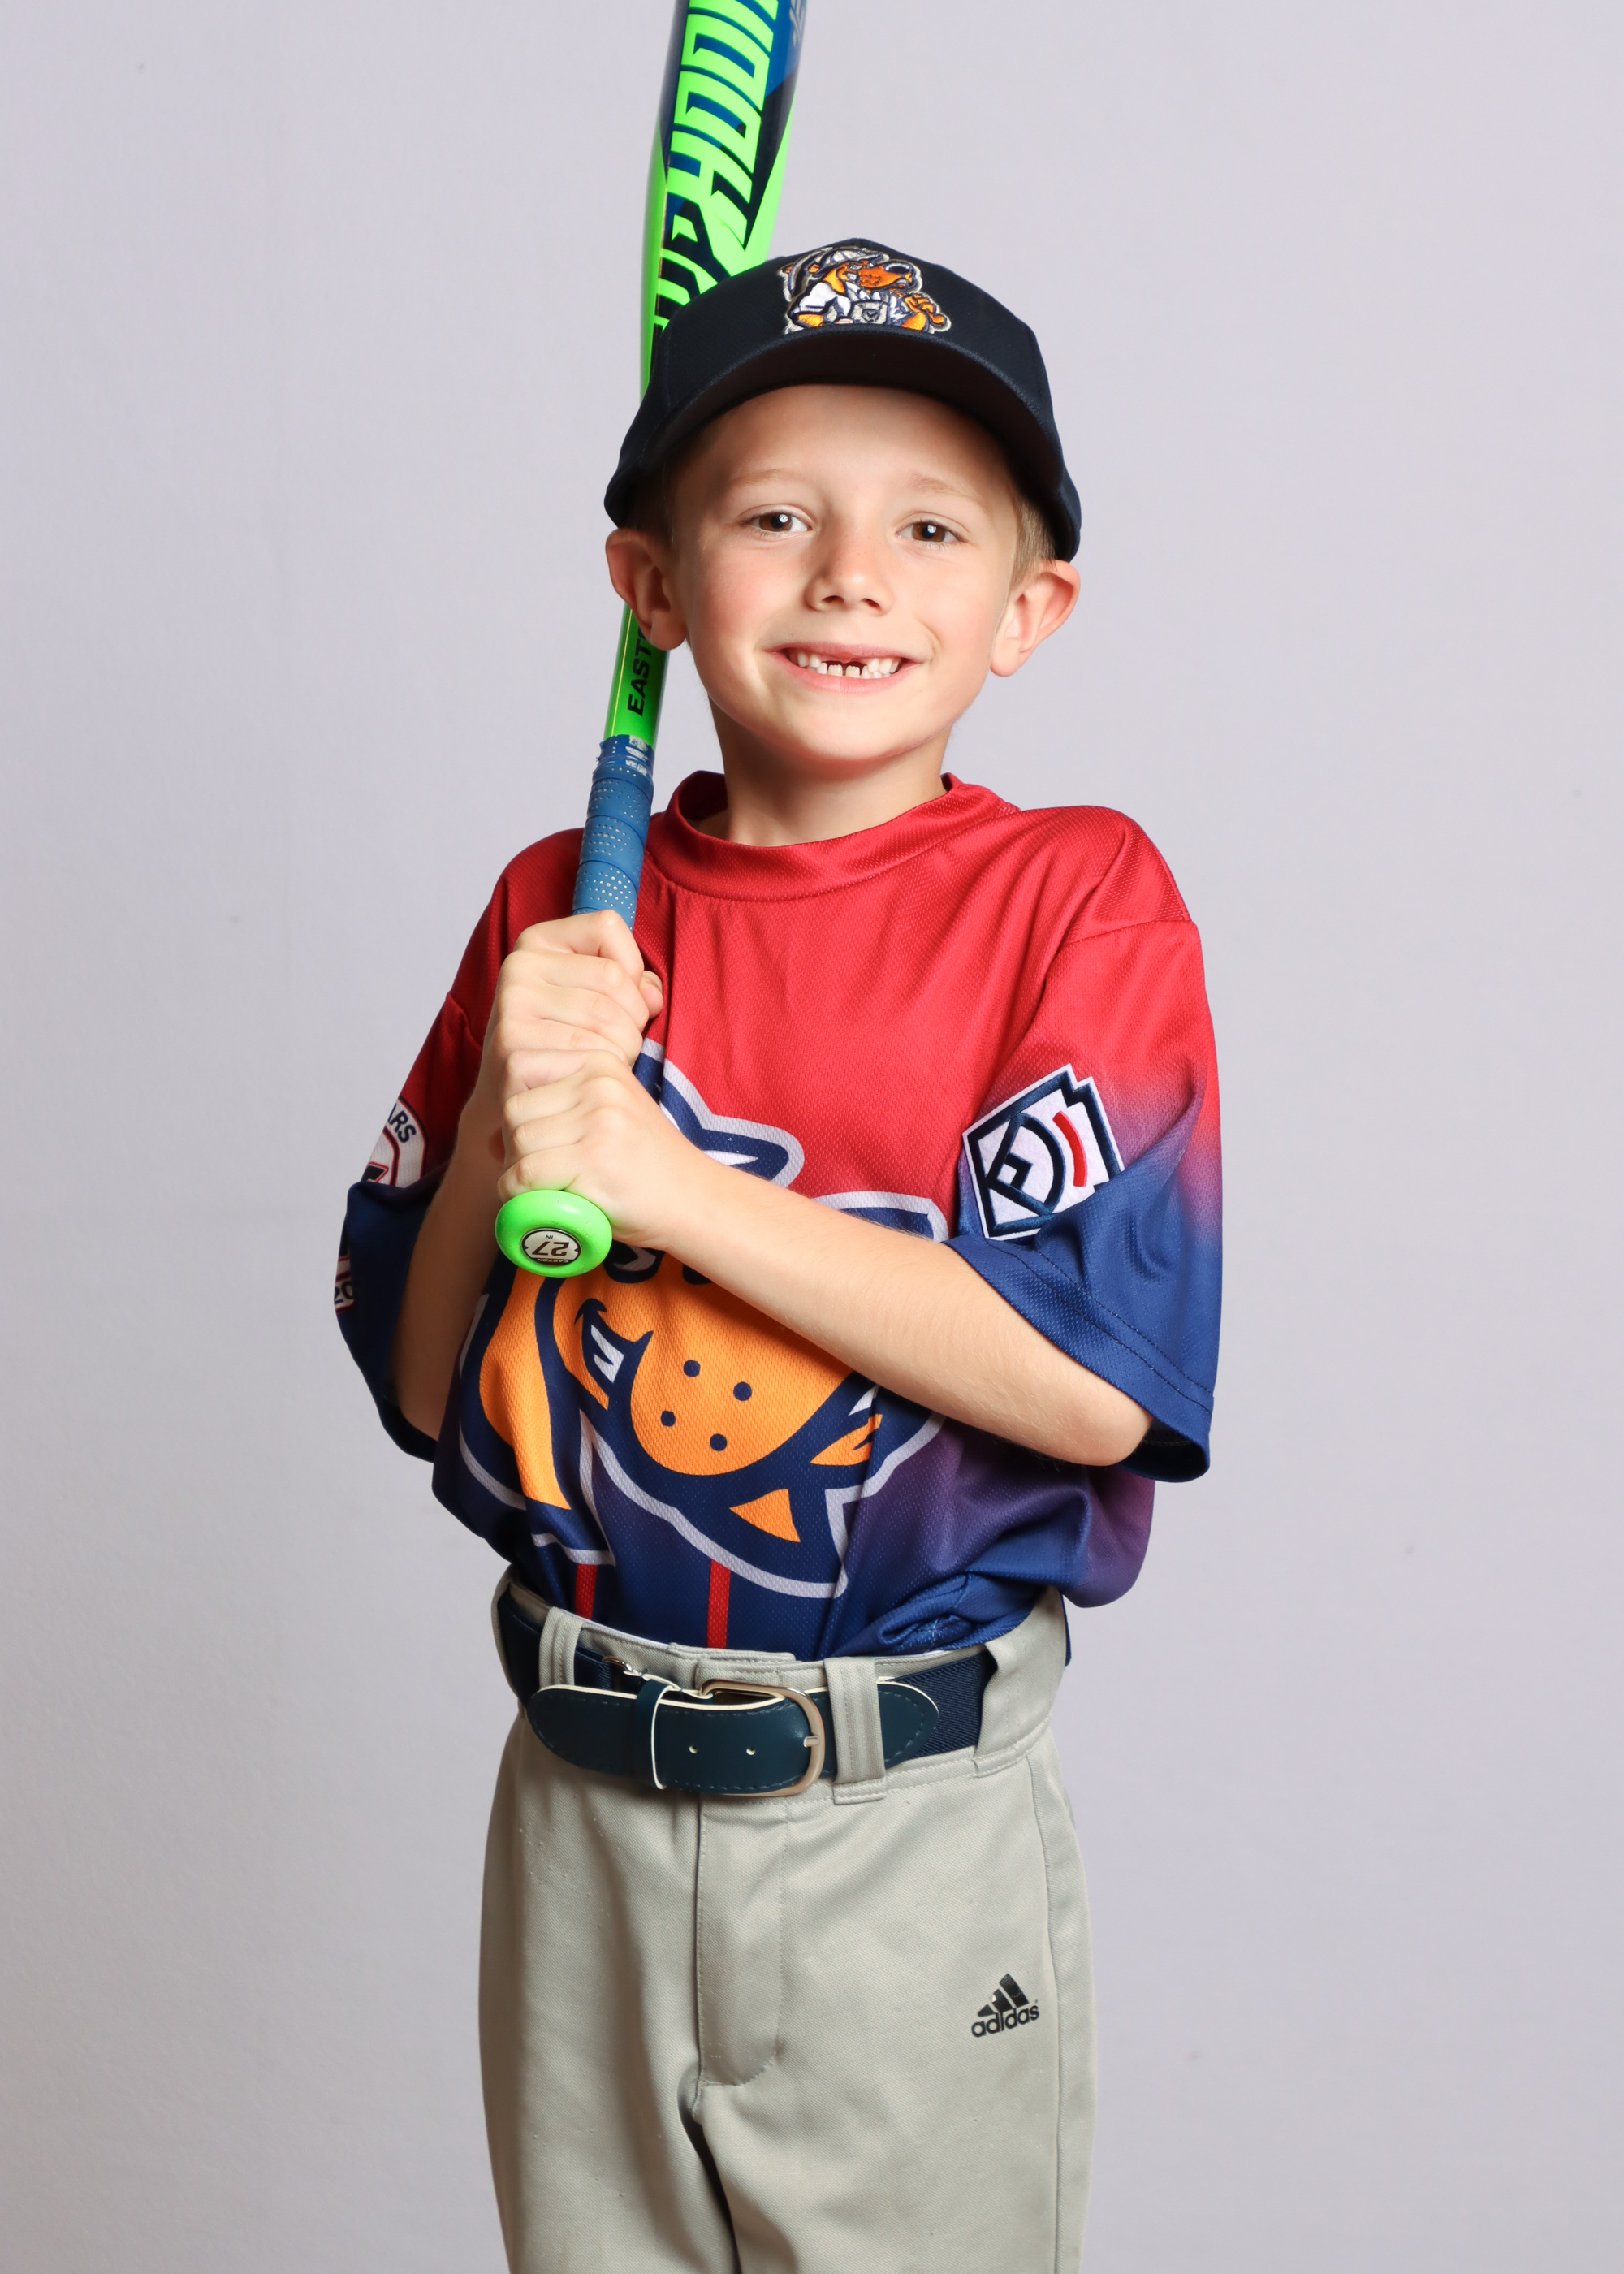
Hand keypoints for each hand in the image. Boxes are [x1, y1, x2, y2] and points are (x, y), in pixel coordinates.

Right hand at [460, 911, 662, 1170]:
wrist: (520, 1101)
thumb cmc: (566, 1043)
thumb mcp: (593, 996)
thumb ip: (632, 982)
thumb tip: (651, 994)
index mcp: (536, 942)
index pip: (606, 926)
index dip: (630, 966)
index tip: (619, 998)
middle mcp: (517, 967)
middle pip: (614, 978)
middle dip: (634, 1018)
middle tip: (620, 1044)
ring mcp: (511, 1009)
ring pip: (608, 1019)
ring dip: (626, 1049)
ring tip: (606, 1062)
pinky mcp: (515, 1052)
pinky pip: (591, 1056)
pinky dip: (605, 1073)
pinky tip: (589, 1080)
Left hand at [496, 1050, 713, 1251]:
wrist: (692, 1200)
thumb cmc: (641, 1164)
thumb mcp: (607, 1114)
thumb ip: (559, 1109)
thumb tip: (485, 1135)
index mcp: (600, 1063)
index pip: (521, 1069)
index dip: (518, 1112)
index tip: (540, 1140)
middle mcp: (599, 1085)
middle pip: (513, 1108)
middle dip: (514, 1145)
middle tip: (542, 1171)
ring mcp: (599, 1122)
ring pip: (517, 1142)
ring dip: (518, 1172)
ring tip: (548, 1186)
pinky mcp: (594, 1162)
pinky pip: (526, 1175)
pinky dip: (521, 1196)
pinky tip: (545, 1203)